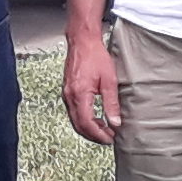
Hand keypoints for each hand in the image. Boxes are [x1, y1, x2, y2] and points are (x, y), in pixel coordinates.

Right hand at [61, 28, 122, 144]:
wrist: (82, 42)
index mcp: (80, 94)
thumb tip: (115, 122)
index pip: (87, 123)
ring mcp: (66, 95)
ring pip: (75, 120)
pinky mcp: (67, 92)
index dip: (98, 135)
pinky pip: (74, 112)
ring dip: (89, 129)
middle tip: (109, 138)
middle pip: (79, 126)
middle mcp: (70, 97)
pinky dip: (84, 120)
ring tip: (105, 130)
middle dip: (94, 135)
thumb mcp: (109, 80)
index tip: (110, 139)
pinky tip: (96, 119)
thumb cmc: (95, 56)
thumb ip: (111, 103)